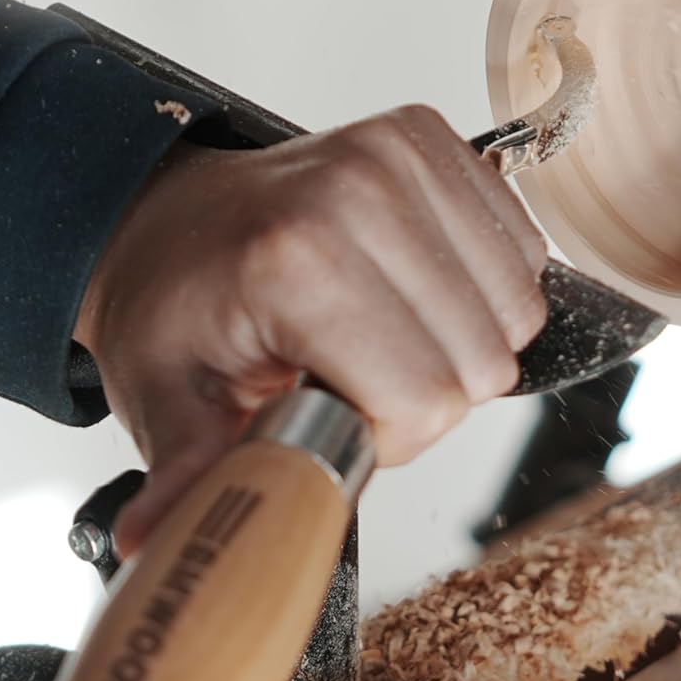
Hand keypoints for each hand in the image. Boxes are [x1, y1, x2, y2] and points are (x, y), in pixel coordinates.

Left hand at [74, 106, 547, 556]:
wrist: (175, 216)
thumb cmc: (180, 304)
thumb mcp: (168, 400)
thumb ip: (192, 473)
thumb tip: (155, 542)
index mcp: (297, 260)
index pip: (427, 397)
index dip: (391, 436)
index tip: (336, 416)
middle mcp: (360, 190)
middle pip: (482, 360)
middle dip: (430, 394)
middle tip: (357, 374)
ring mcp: (402, 154)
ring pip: (517, 309)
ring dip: (464, 343)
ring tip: (387, 332)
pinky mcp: (433, 138)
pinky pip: (525, 252)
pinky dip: (486, 290)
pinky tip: (420, 290)